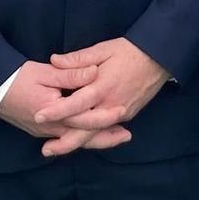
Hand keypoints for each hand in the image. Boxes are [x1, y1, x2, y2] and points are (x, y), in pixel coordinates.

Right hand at [0, 60, 132, 158]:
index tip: (123, 110)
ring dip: (96, 140)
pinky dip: (81, 139)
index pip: (84, 118)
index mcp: (53, 113)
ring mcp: (45, 133)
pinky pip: (66, 139)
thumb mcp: (45, 72)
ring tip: (116, 138)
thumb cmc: (17, 78)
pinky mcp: (41, 132)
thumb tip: (93, 72)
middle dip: (106, 137)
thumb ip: (70, 74)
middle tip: (127, 136)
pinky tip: (91, 136)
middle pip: (83, 137)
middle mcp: (50, 128)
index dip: (105, 116)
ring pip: (75, 141)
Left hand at [39, 38, 170, 141]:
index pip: (75, 104)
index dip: (56, 111)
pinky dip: (92, 138)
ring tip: (57, 149)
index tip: (39, 116)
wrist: (160, 58)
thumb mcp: (103, 49)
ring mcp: (120, 113)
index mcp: (102, 87)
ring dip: (76, 143)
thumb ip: (78, 59)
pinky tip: (80, 141)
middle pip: (85, 130)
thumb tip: (54, 61)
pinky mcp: (127, 115)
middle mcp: (110, 105)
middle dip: (64, 142)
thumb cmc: (129, 51)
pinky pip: (106, 130)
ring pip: (95, 134)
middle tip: (45, 150)